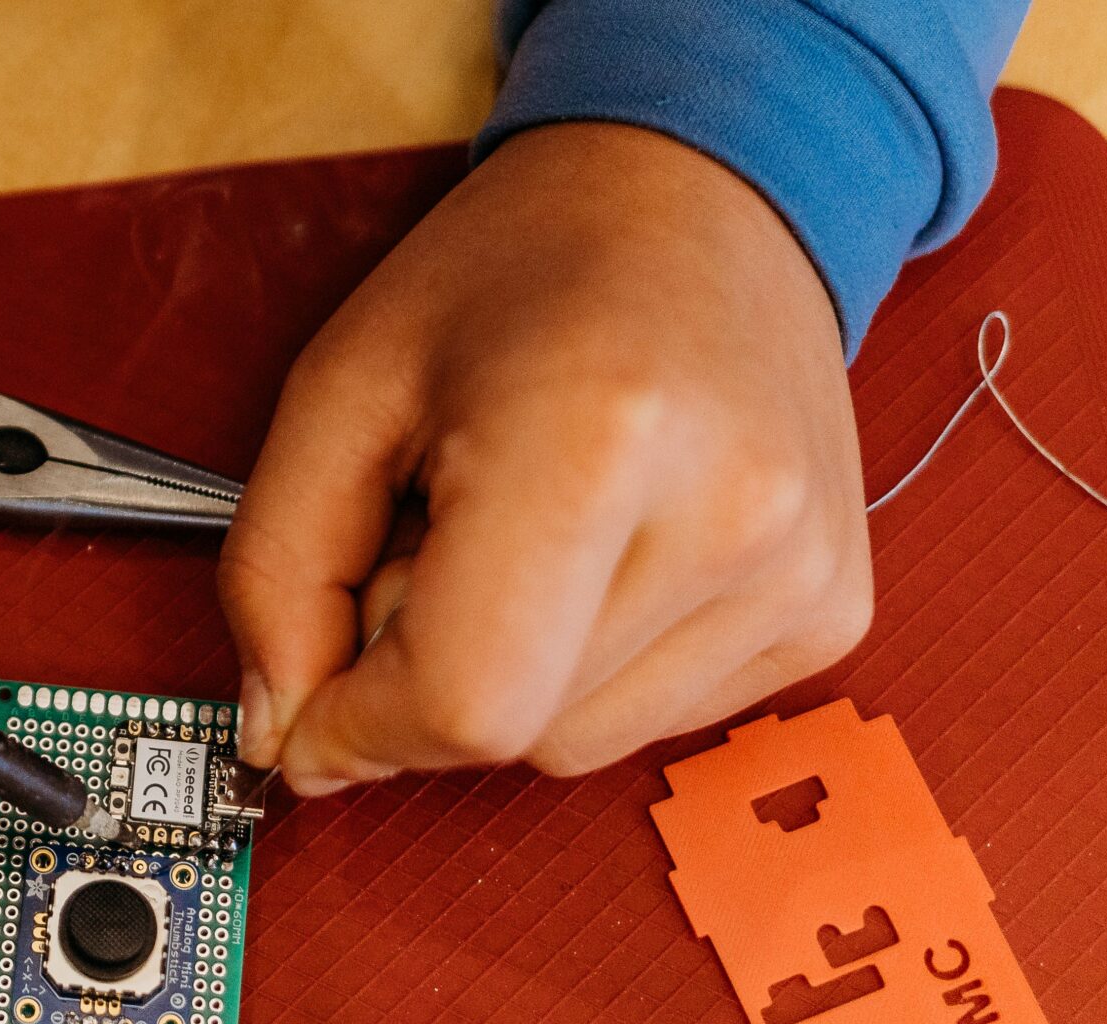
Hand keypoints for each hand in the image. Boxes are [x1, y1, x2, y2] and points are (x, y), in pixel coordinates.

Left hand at [220, 122, 872, 792]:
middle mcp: (728, 515)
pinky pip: (652, 723)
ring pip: (578, 745)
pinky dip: (587, 669)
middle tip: (430, 540)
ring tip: (519, 536)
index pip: (465, 701)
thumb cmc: (518, 269)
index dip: (359, 728)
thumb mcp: (341, 386)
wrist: (703, 194)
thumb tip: (282, 738)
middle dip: (424, 677)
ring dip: (510, 675)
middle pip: (514, 734)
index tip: (311, 700)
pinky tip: (594, 556)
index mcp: (594, 435)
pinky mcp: (829, 612)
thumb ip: (277, 574)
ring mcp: (798, 574)